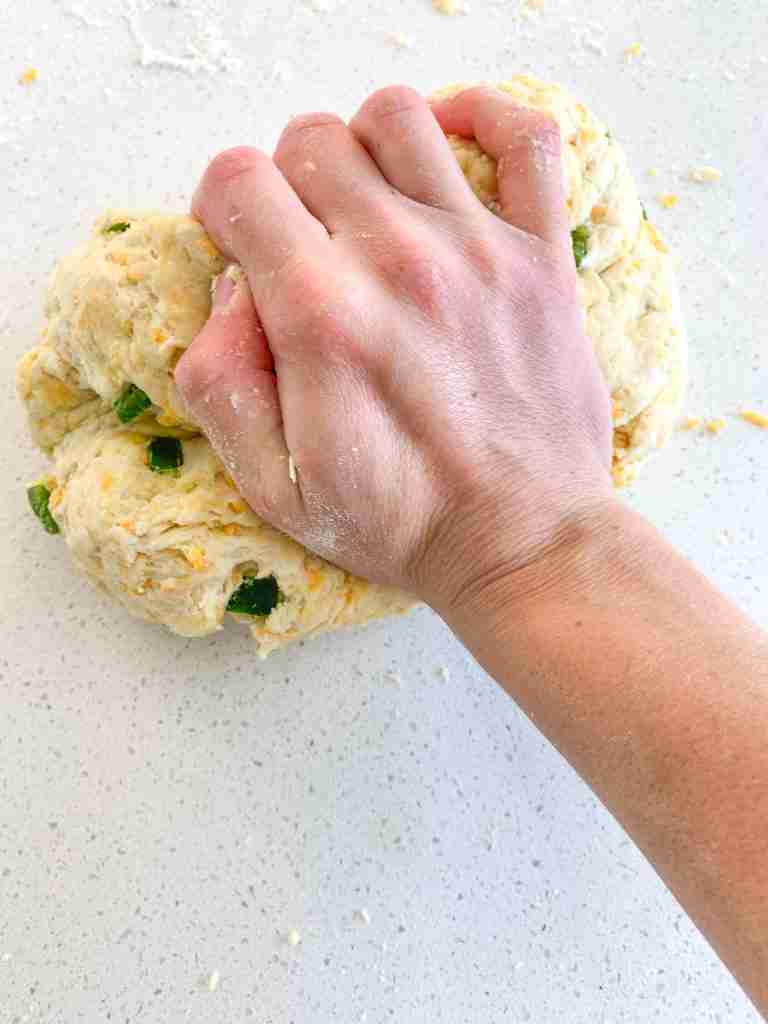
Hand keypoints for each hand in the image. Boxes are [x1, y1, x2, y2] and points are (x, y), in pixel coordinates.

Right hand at [176, 85, 613, 607]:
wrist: (525, 542)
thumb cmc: (402, 523)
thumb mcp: (277, 487)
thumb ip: (221, 384)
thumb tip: (230, 291)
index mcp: (322, 314)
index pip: (239, 179)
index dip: (223, 207)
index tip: (241, 248)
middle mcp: (398, 259)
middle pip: (311, 140)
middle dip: (287, 184)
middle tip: (304, 244)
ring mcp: (479, 247)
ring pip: (398, 117)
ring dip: (364, 149)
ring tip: (367, 205)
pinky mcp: (542, 255)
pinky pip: (524, 136)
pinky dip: (482, 119)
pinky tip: (450, 155)